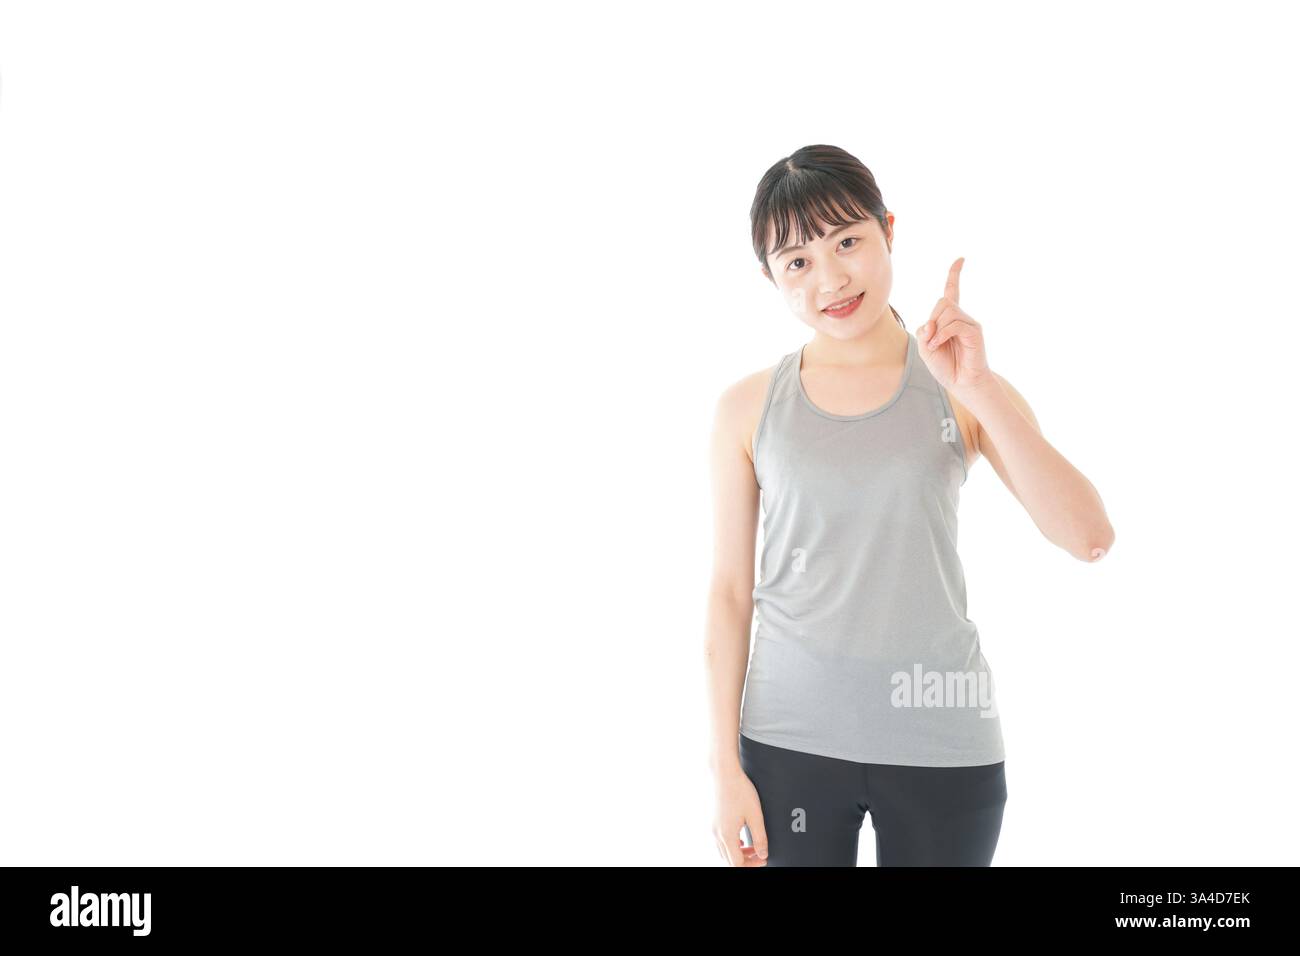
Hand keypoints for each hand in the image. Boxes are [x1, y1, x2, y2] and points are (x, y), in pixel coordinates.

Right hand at [711, 768, 768, 865]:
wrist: (724, 774)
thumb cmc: (739, 790)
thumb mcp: (755, 816)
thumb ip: (760, 838)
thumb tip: (763, 854)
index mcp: (727, 835)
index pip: (737, 863)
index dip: (752, 865)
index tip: (763, 860)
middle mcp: (717, 834)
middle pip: (729, 860)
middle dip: (746, 861)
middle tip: (760, 855)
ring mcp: (712, 828)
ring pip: (724, 852)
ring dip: (738, 853)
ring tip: (752, 847)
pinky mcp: (713, 821)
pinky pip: (720, 842)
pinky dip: (731, 845)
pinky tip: (741, 839)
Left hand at [916, 257, 992, 392]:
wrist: (961, 383)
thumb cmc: (945, 366)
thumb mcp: (925, 348)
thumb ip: (925, 331)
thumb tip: (932, 322)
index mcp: (949, 319)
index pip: (952, 291)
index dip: (955, 274)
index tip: (961, 259)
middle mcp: (961, 318)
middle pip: (942, 302)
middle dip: (932, 320)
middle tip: (930, 340)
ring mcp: (969, 324)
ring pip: (947, 312)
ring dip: (936, 329)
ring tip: (935, 346)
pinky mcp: (975, 332)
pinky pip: (954, 325)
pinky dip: (942, 335)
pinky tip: (938, 345)